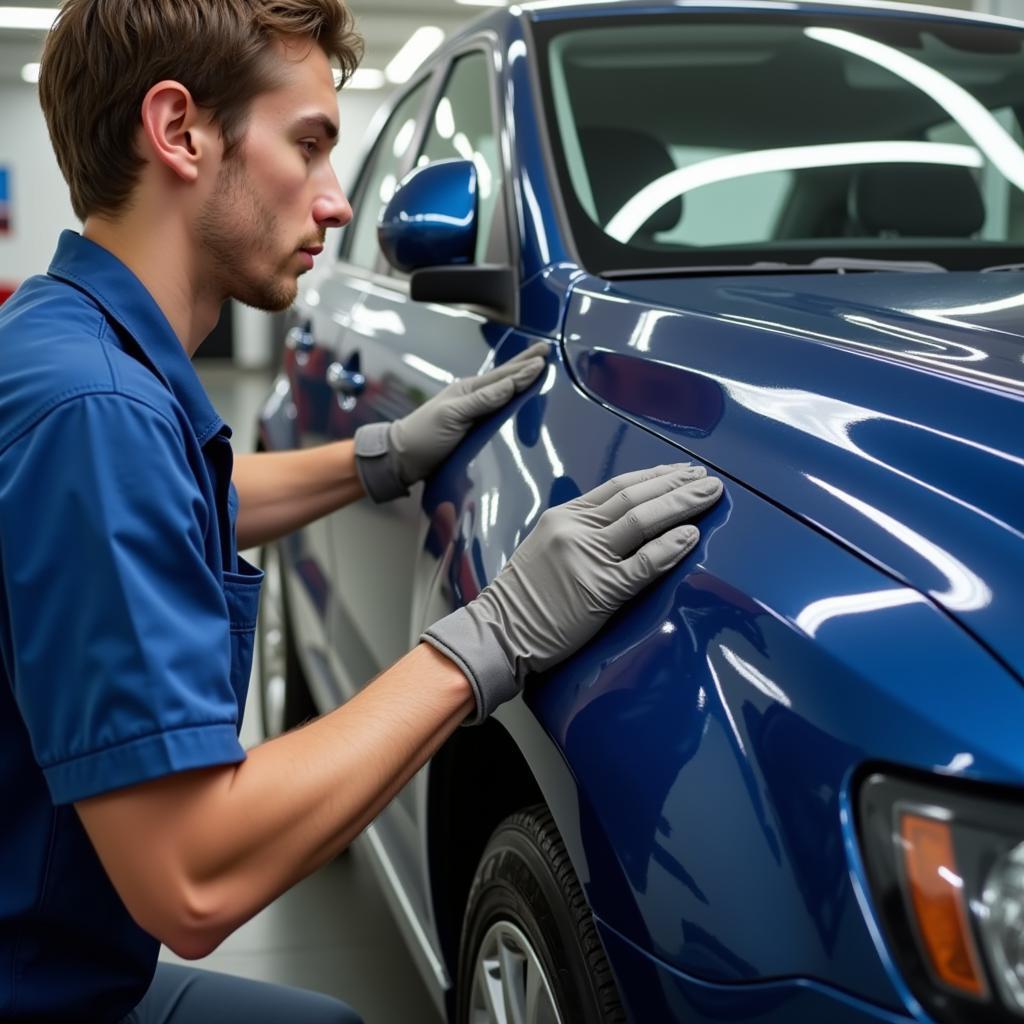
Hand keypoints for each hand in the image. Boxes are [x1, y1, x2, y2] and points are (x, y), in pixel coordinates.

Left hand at [354, 342, 548, 502]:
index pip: (503, 377)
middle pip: (505, 379)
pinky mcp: (473, 430)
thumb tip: (511, 384)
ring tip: (537, 369)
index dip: (524, 369)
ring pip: (503, 393)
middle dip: (525, 365)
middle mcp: (473, 399)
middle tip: (545, 352)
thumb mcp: (452, 415)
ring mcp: (473, 413)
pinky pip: (498, 412)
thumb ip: (482, 400)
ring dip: (521, 380)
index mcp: (469, 391)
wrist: (403, 459)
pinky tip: (518, 398)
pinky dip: (511, 401)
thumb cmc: (424, 435)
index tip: (544, 360)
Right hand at [422, 463, 723, 722]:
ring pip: (643, 522)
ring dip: (682, 505)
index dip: (655, 476)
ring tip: (711, 495)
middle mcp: (576, 530)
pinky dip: (670, 548)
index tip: (682, 471)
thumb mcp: (548, 547)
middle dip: (676, 485)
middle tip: (708, 477)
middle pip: (635, 498)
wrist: (499, 632)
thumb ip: (582, 531)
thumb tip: (628, 522)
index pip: (618, 487)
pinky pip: (642, 565)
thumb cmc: (525, 596)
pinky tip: (692, 535)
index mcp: (564, 516)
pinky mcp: (598, 591)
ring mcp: (587, 558)